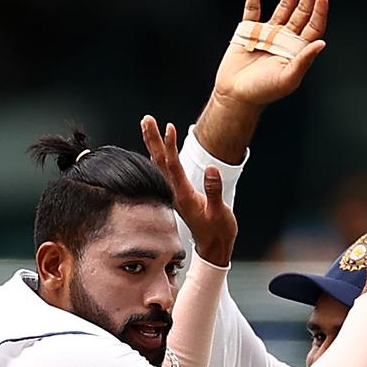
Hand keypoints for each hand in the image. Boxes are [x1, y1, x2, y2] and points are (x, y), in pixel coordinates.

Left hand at [141, 117, 235, 266]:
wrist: (213, 247)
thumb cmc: (218, 231)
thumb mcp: (220, 212)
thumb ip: (214, 191)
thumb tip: (212, 169)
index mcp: (183, 195)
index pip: (173, 166)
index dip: (170, 146)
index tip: (168, 127)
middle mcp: (175, 193)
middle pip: (159, 161)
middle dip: (152, 139)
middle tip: (146, 119)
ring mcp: (174, 193)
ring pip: (159, 165)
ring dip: (153, 145)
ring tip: (147, 126)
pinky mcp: (178, 194)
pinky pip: (164, 171)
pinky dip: (159, 156)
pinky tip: (156, 150)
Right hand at [214, 0, 327, 108]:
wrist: (235, 95)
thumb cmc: (263, 92)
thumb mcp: (287, 78)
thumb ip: (304, 61)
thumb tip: (321, 44)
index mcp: (297, 50)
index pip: (313, 26)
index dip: (319, 11)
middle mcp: (286, 39)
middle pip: (301, 12)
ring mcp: (268, 33)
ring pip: (283, 6)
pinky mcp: (249, 30)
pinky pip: (253, 8)